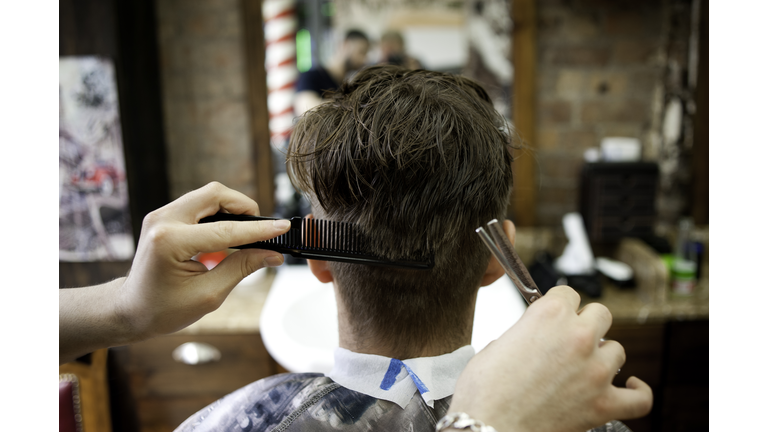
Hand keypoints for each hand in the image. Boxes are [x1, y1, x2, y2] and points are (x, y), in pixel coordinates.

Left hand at [60, 182, 290, 363]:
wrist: (130, 309)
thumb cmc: (162, 309)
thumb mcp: (208, 295)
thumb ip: (242, 268)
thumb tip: (271, 254)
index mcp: (171, 242)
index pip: (226, 229)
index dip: (258, 230)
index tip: (281, 228)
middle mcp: (163, 221)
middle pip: (215, 194)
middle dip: (244, 206)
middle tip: (261, 228)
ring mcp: (161, 215)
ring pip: (208, 195)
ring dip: (231, 209)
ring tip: (245, 233)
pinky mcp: (164, 216)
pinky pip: (198, 203)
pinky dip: (218, 214)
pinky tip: (227, 234)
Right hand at [448, 286, 652, 431]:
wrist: (489, 427)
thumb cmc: (485, 391)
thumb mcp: (497, 344)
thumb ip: (524, 333)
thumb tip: (535, 340)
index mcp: (549, 314)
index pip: (569, 294)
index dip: (560, 306)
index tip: (556, 315)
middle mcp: (577, 337)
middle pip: (600, 314)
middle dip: (585, 324)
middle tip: (569, 340)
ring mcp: (595, 371)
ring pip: (617, 350)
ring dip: (602, 356)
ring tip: (586, 367)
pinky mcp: (603, 404)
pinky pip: (639, 398)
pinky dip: (637, 392)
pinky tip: (629, 385)